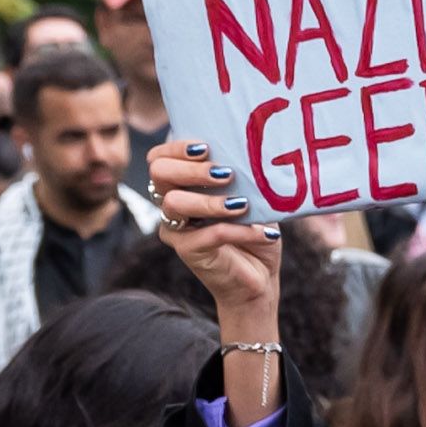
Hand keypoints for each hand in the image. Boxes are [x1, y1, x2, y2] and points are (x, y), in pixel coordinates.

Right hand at [146, 142, 284, 421]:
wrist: (260, 279)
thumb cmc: (255, 231)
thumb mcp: (252, 198)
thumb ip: (243, 177)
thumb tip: (254, 151)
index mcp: (183, 186)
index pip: (160, 158)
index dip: (176, 148)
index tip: (206, 147)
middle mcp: (172, 205)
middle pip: (160, 174)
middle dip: (191, 169)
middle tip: (225, 174)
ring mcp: (176, 229)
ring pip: (175, 203)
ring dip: (211, 201)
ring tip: (243, 205)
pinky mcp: (188, 251)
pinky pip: (208, 234)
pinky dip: (240, 230)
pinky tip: (265, 232)